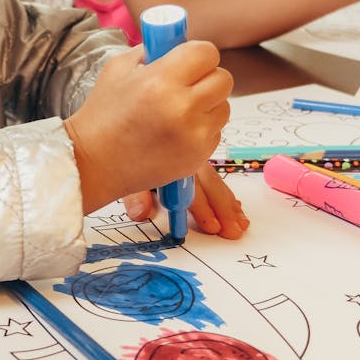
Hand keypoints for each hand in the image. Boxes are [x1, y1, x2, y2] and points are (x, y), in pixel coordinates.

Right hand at [65, 41, 231, 213]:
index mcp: (161, 80)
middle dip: (207, 78)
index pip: (207, 53)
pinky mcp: (198, 157)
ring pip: (224, 106)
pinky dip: (202, 129)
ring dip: (208, 105)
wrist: (94, 163)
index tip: (188, 61)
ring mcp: (194, 135)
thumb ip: (151, 52)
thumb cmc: (102, 116)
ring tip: (180, 111)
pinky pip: (215, 131)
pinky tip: (176, 133)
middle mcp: (183, 108)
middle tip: (186, 85)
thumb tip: (176, 43)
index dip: (198, 55)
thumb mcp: (118, 69)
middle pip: (223, 79)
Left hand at [123, 164, 249, 239]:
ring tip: (241, 223)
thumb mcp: (126, 174)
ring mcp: (192, 158)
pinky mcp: (194, 160)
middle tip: (234, 230)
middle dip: (222, 209)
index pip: (189, 189)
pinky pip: (213, 178)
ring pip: (214, 182)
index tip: (212, 226)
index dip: (201, 209)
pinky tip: (236, 206)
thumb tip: (142, 214)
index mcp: (170, 161)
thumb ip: (135, 194)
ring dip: (228, 204)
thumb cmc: (122, 153)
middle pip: (208, 185)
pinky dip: (225, 194)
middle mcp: (185, 157)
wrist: (119, 129)